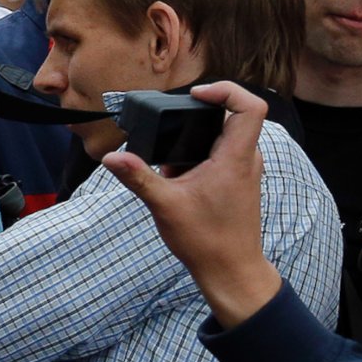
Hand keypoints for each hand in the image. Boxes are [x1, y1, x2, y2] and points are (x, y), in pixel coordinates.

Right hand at [106, 80, 283, 328]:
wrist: (231, 272)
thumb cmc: (206, 241)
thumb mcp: (165, 206)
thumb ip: (138, 177)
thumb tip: (110, 157)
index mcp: (236, 158)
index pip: (250, 106)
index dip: (225, 89)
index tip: (194, 94)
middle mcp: (247, 159)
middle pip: (235, 115)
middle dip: (200, 113)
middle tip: (170, 121)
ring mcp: (245, 171)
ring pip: (227, 135)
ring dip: (198, 135)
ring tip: (169, 155)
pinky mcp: (239, 182)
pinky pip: (224, 152)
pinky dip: (200, 153)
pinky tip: (177, 174)